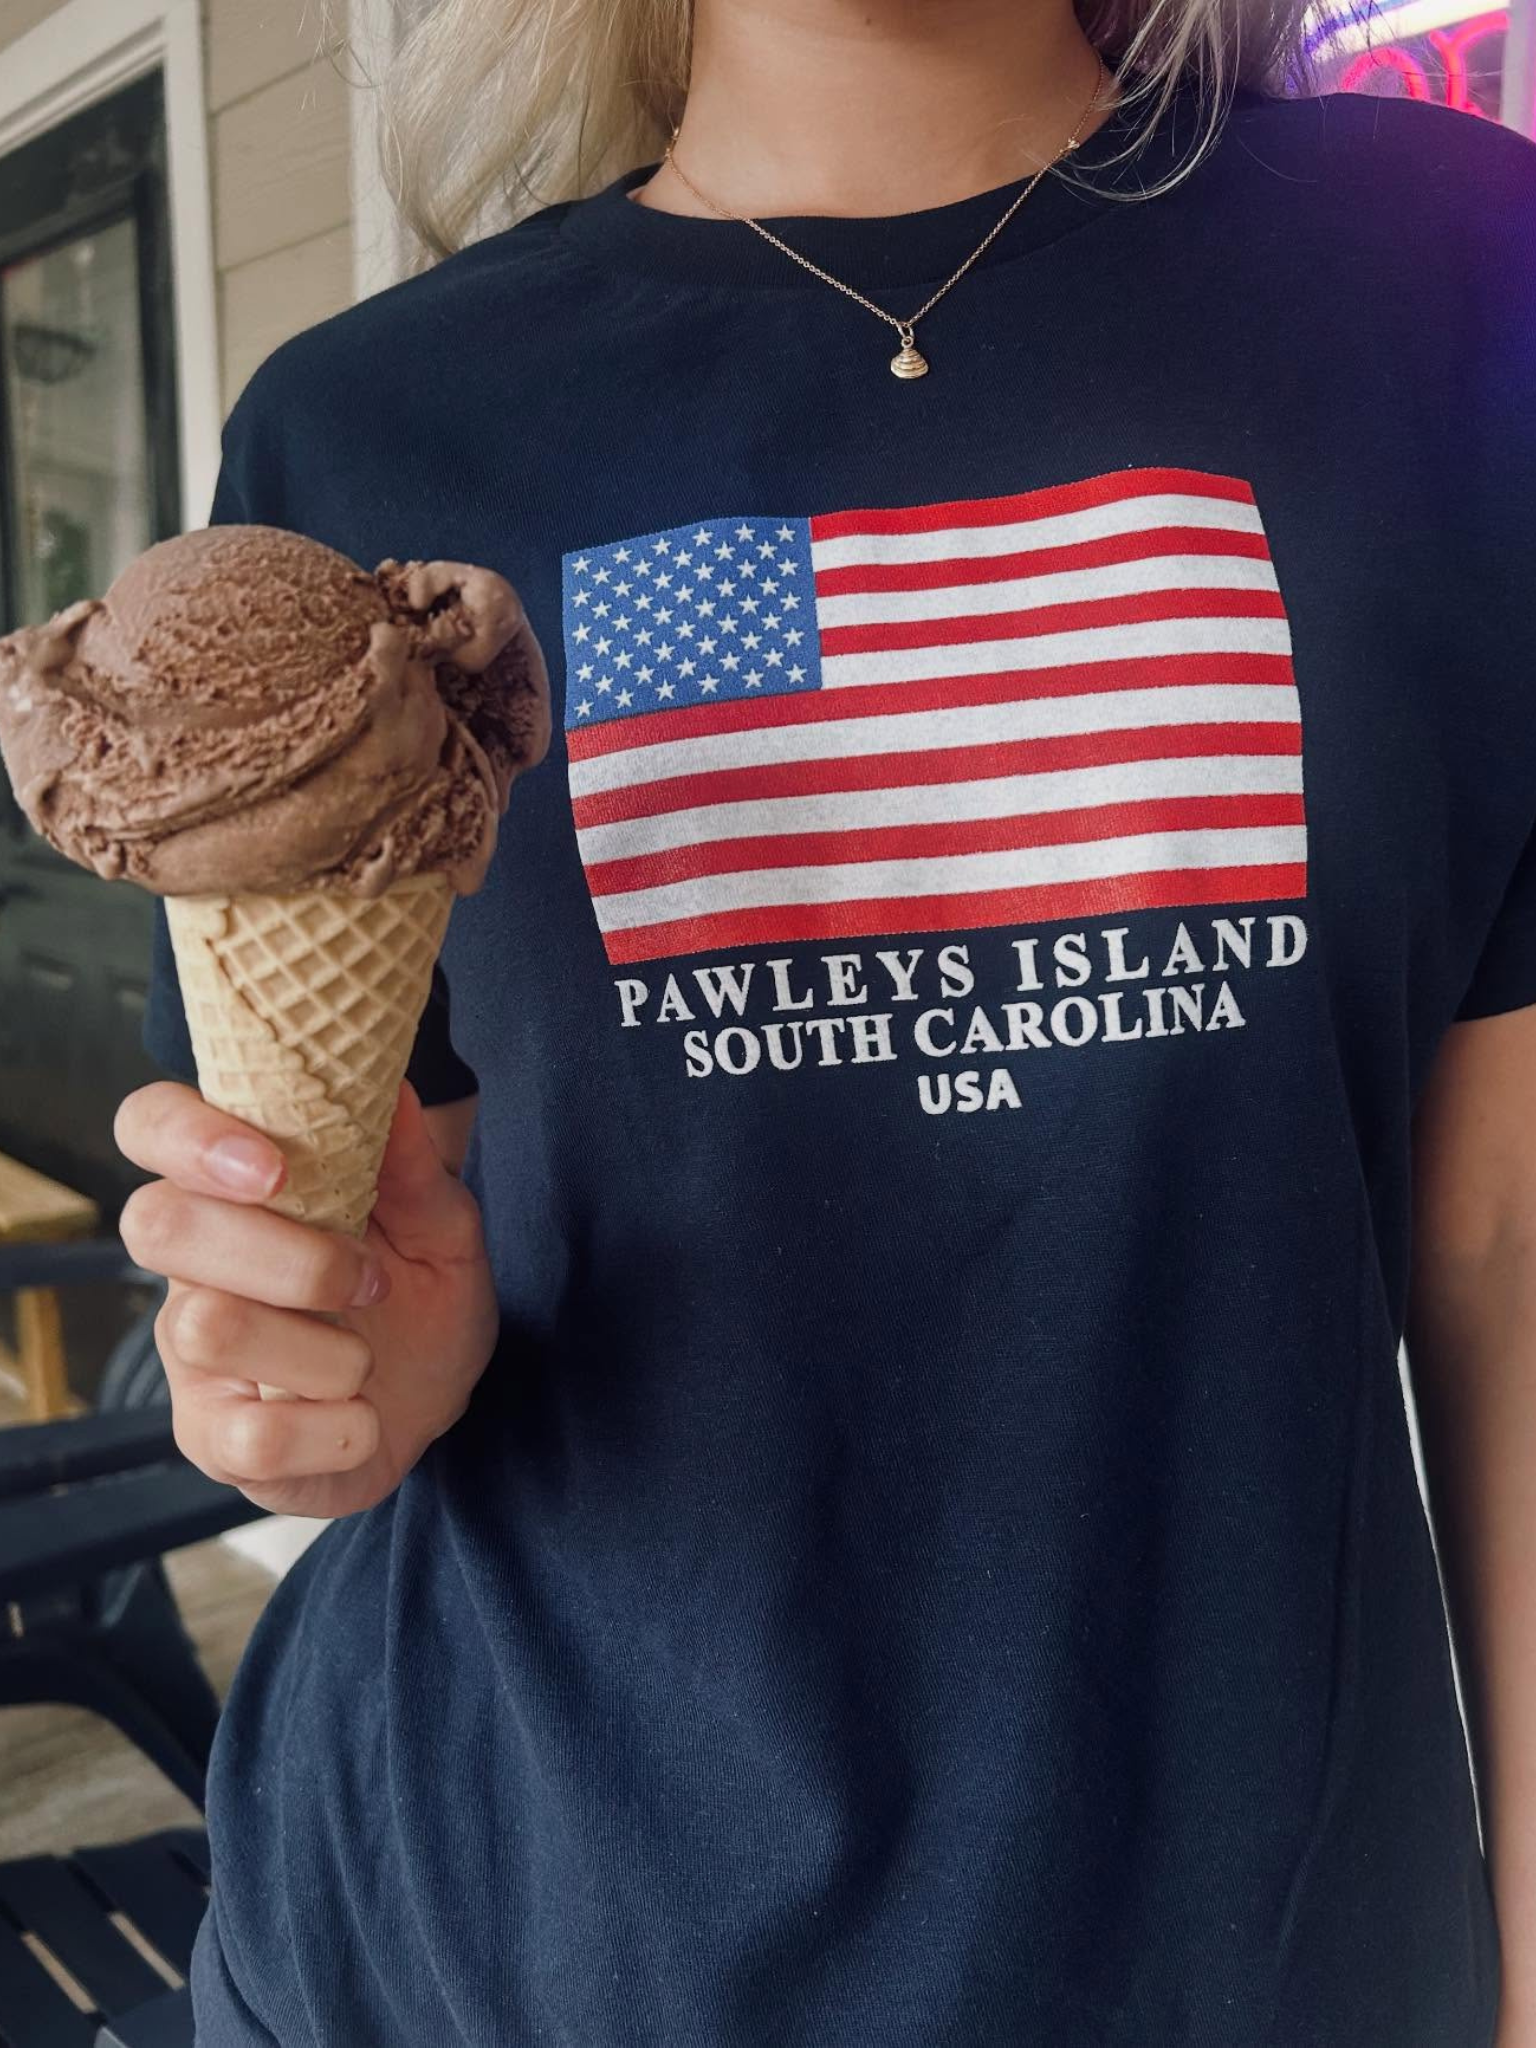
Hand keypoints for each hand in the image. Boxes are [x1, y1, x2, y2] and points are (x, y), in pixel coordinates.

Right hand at [115, 1078, 498, 1516]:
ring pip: (207, 1328)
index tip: (275, 1169)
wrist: (435, 1409)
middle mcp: (192, 1265)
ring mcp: (191, 1355)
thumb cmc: (419, 1300)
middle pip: (157, 1223)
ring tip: (365, 1359)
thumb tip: (397, 1091)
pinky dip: (333, 1429)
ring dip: (323, 1349)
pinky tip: (360, 1420)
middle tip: (366, 1277)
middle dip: (281, 1254)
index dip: (189, 1136)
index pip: (150, 1125)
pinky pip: (251, 1438)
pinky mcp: (213, 1439)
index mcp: (233, 1191)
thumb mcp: (441, 1231)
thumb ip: (415, 1170)